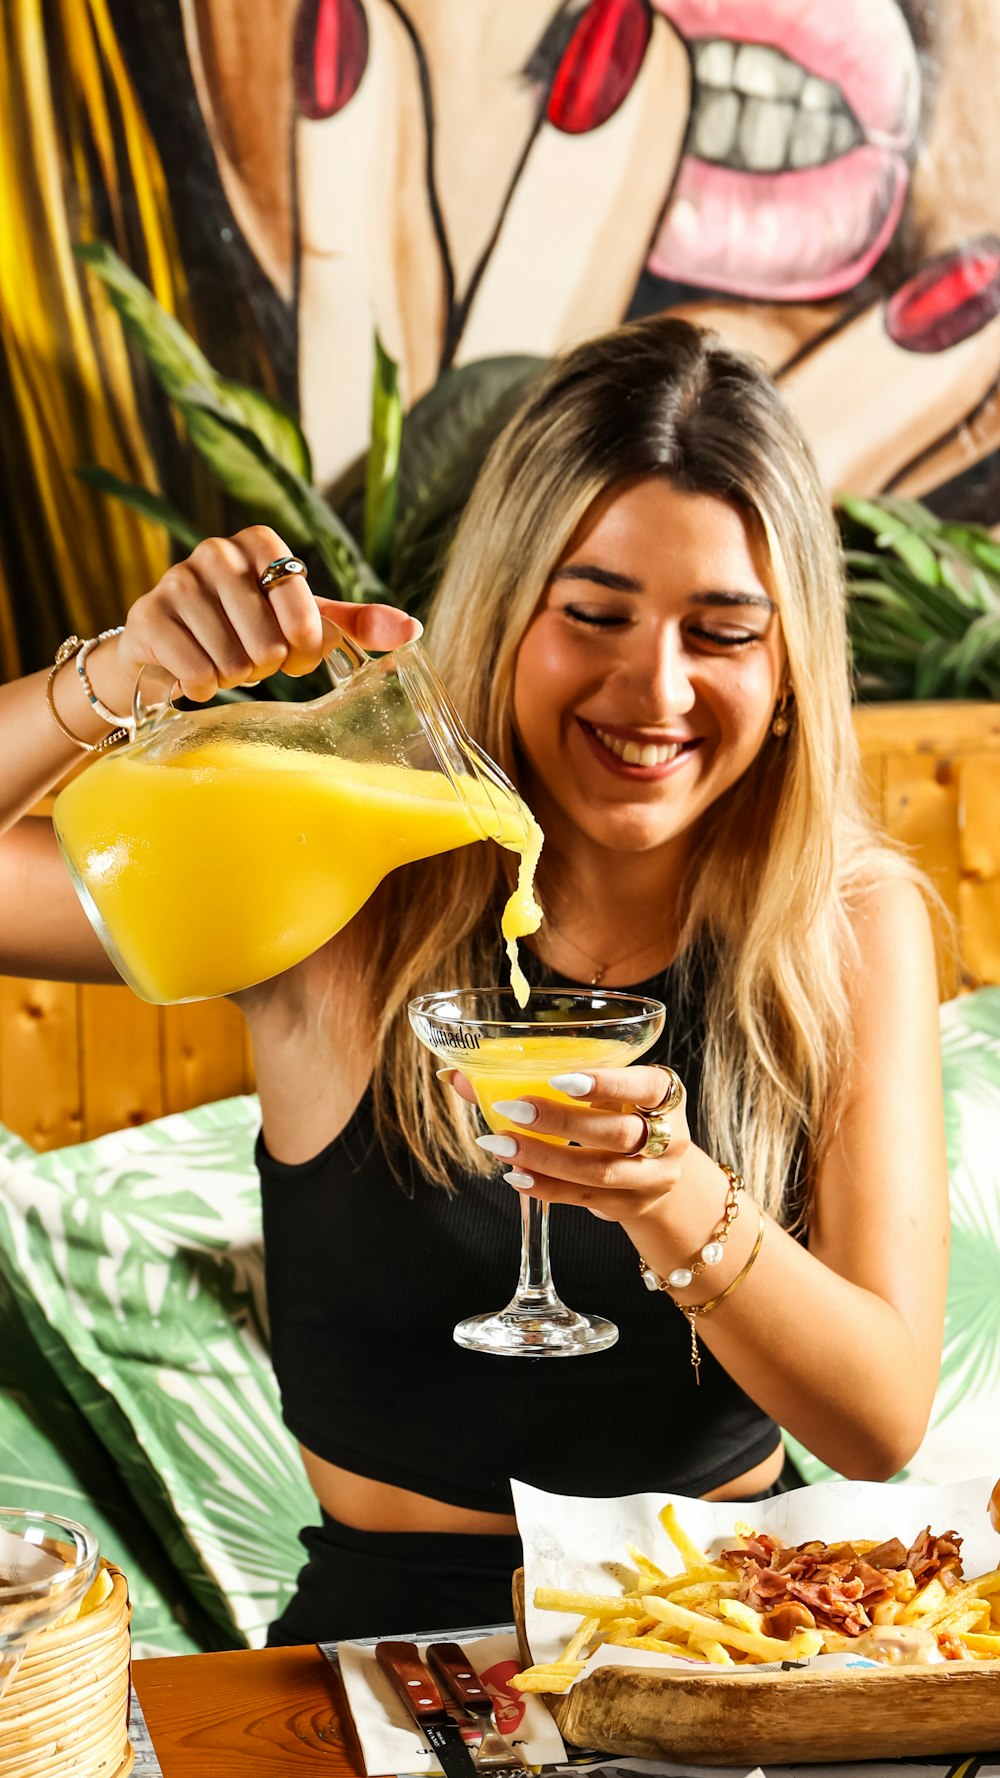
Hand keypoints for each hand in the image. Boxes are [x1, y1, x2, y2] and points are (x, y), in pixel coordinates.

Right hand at [93, 525, 420, 707]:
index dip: (305, 645)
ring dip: (235, 677)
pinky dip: (204, 687)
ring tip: (224, 662)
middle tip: (253, 659)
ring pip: (233, 661)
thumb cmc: (245, 628)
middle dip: (267, 665)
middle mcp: (214, 552)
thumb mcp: (300, 621)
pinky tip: (196, 674)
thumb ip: (353, 623)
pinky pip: (197, 673)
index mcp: (259, 542)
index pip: (304, 609)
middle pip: (268, 641)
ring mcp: (176, 582)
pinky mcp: (147, 618)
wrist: (169, 646)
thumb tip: (412, 629)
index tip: (295, 651)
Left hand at [445, 1064, 690, 1223]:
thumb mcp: (600, 1092)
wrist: (660, 1174)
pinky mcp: (628, 1206)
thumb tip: (457, 1076)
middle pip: (619, 1134)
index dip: (607, 1084)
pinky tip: (516, 1175)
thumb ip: (541, 1078)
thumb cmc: (619, 1115)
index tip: (560, 1078)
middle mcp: (668, 1138)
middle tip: (512, 1108)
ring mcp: (651, 1177)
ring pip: (599, 1171)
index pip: (645, 1086)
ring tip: (500, 1144)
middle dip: (562, 1122)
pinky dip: (547, 1187)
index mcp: (665, 1096)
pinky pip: (585, 1199)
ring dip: (545, 1158)